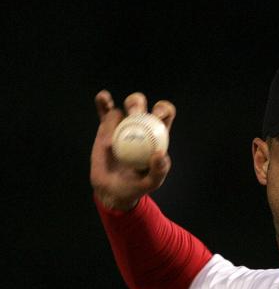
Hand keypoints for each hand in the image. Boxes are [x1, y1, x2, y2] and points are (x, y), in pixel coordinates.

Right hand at [90, 91, 175, 210]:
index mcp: (156, 135)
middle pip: (141, 106)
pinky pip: (104, 112)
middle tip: (134, 114)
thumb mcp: (151, 183)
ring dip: (119, 110)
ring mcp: (122, 126)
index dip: (164, 109)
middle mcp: (140, 127)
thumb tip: (160, 154)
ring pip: (123, 107)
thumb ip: (159, 171)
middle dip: (138, 103)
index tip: (157, 115)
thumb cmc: (136, 186)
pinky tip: (103, 98)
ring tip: (114, 128)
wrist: (112, 190)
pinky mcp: (105, 128)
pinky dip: (103, 101)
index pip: (164, 115)